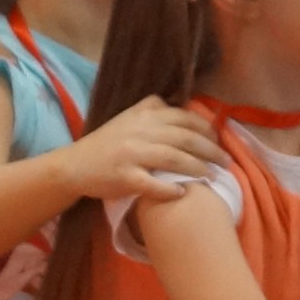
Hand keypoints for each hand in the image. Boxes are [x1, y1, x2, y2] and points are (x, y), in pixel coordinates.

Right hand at [46, 94, 228, 197]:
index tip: (218, 140)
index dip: (206, 129)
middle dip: (211, 150)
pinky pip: (153, 184)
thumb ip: (153, 110)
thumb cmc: (106, 143)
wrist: (74, 165)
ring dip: (198, 169)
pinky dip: (170, 189)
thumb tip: (184, 106)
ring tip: (212, 176)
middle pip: (185, 138)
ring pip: (174, 159)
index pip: (184, 118)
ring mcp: (132, 154)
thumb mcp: (128, 118)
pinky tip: (182, 193)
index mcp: (143, 114)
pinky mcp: (125, 177)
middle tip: (226, 162)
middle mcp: (140, 131)